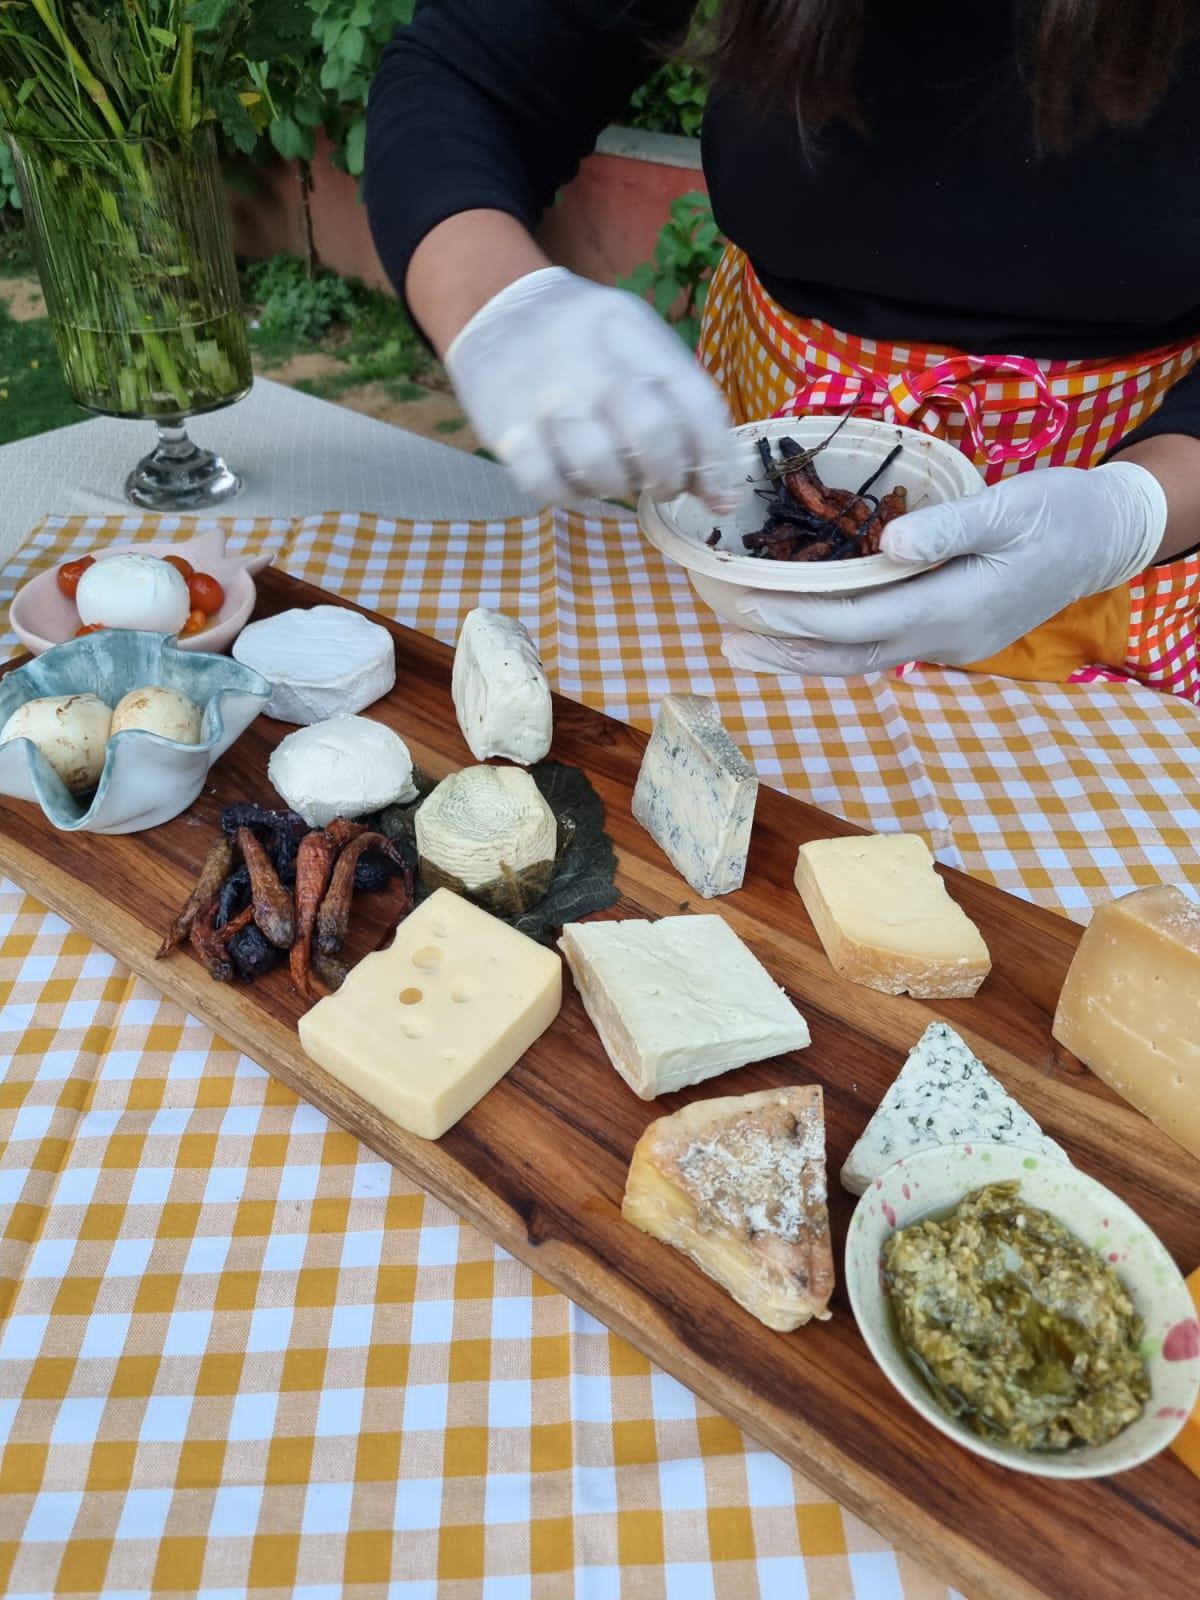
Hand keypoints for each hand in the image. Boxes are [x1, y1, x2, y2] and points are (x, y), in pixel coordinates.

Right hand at [444, 266, 737, 509]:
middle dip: (668, 478)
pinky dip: (571, 497)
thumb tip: (718, 493)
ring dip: (619, 490)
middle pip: (651, 435)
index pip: (695, 402)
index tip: (719, 496)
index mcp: (634, 333)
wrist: (495, 310)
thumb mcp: (636, 341)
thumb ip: (678, 404)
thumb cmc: (584, 339)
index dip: (716, 460)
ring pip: (601, 468)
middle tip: (663, 486)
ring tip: (616, 479)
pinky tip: (576, 483)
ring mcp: (546, 397)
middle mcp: (592, 362)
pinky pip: (548, 486)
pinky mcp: (508, 431)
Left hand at [721, 462, 1167, 675]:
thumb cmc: (1059, 513)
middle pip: (851, 657)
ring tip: (745, 644)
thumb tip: (889, 543)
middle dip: (787, 651)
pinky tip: (798, 634)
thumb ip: (949, 526)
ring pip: (862, 659)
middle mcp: (946, 638)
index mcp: (957, 607)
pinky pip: (879, 647)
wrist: (1104, 538)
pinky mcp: (948, 636)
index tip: (751, 606)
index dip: (803, 618)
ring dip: (802, 655)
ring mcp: (948, 644)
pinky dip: (833, 645)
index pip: (862, 622)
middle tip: (726, 642)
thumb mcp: (1010, 505)